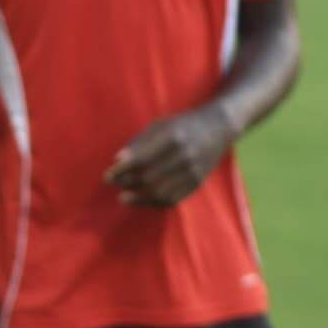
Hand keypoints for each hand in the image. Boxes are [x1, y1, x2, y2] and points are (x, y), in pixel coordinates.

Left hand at [105, 103, 236, 206]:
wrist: (220, 126)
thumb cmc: (183, 124)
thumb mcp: (161, 124)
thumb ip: (140, 142)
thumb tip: (118, 160)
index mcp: (173, 137)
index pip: (141, 160)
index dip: (121, 171)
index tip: (107, 176)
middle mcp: (184, 155)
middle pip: (148, 177)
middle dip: (127, 183)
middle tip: (114, 185)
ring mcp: (193, 170)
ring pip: (160, 192)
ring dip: (138, 198)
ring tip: (123, 197)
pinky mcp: (198, 182)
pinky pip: (173, 198)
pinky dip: (154, 202)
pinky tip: (142, 200)